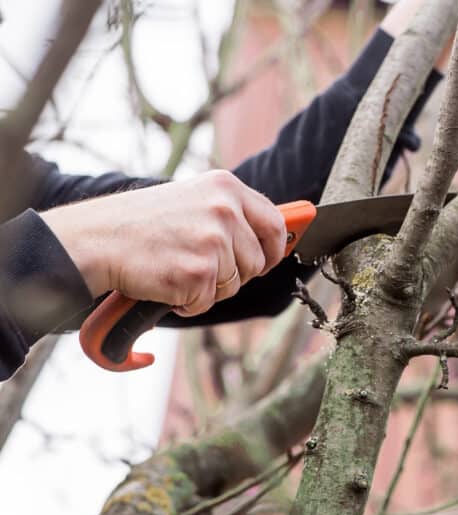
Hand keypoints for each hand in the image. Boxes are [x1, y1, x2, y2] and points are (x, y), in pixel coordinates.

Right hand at [41, 170, 286, 316]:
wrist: (97, 238)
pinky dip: (187, 301)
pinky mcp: (199, 272)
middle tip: (200, 266)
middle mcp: (225, 210)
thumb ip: (231, 213)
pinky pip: (207, 301)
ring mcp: (214, 241)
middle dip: (235, 274)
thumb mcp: (193, 199)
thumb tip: (277, 234)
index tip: (267, 259)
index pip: (274, 223)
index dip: (274, 248)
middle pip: (257, 261)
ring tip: (176, 267)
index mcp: (226, 187)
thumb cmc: (142, 223)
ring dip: (208, 288)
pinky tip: (165, 280)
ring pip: (234, 284)